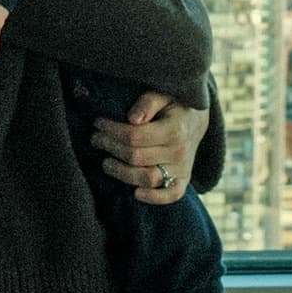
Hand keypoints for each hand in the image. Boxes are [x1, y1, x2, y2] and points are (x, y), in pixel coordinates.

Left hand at [89, 91, 208, 204]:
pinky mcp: (183, 180)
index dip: (112, 130)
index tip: (98, 124)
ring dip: (122, 173)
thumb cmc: (174, 104)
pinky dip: (154, 198)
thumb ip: (148, 102)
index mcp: (174, 129)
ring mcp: (182, 168)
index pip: (135, 136)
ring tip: (105, 163)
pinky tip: (135, 193)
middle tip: (96, 139)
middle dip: (111, 148)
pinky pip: (170, 195)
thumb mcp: (164, 94)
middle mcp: (179, 152)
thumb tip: (131, 119)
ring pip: (147, 178)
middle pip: (136, 157)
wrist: (196, 119)